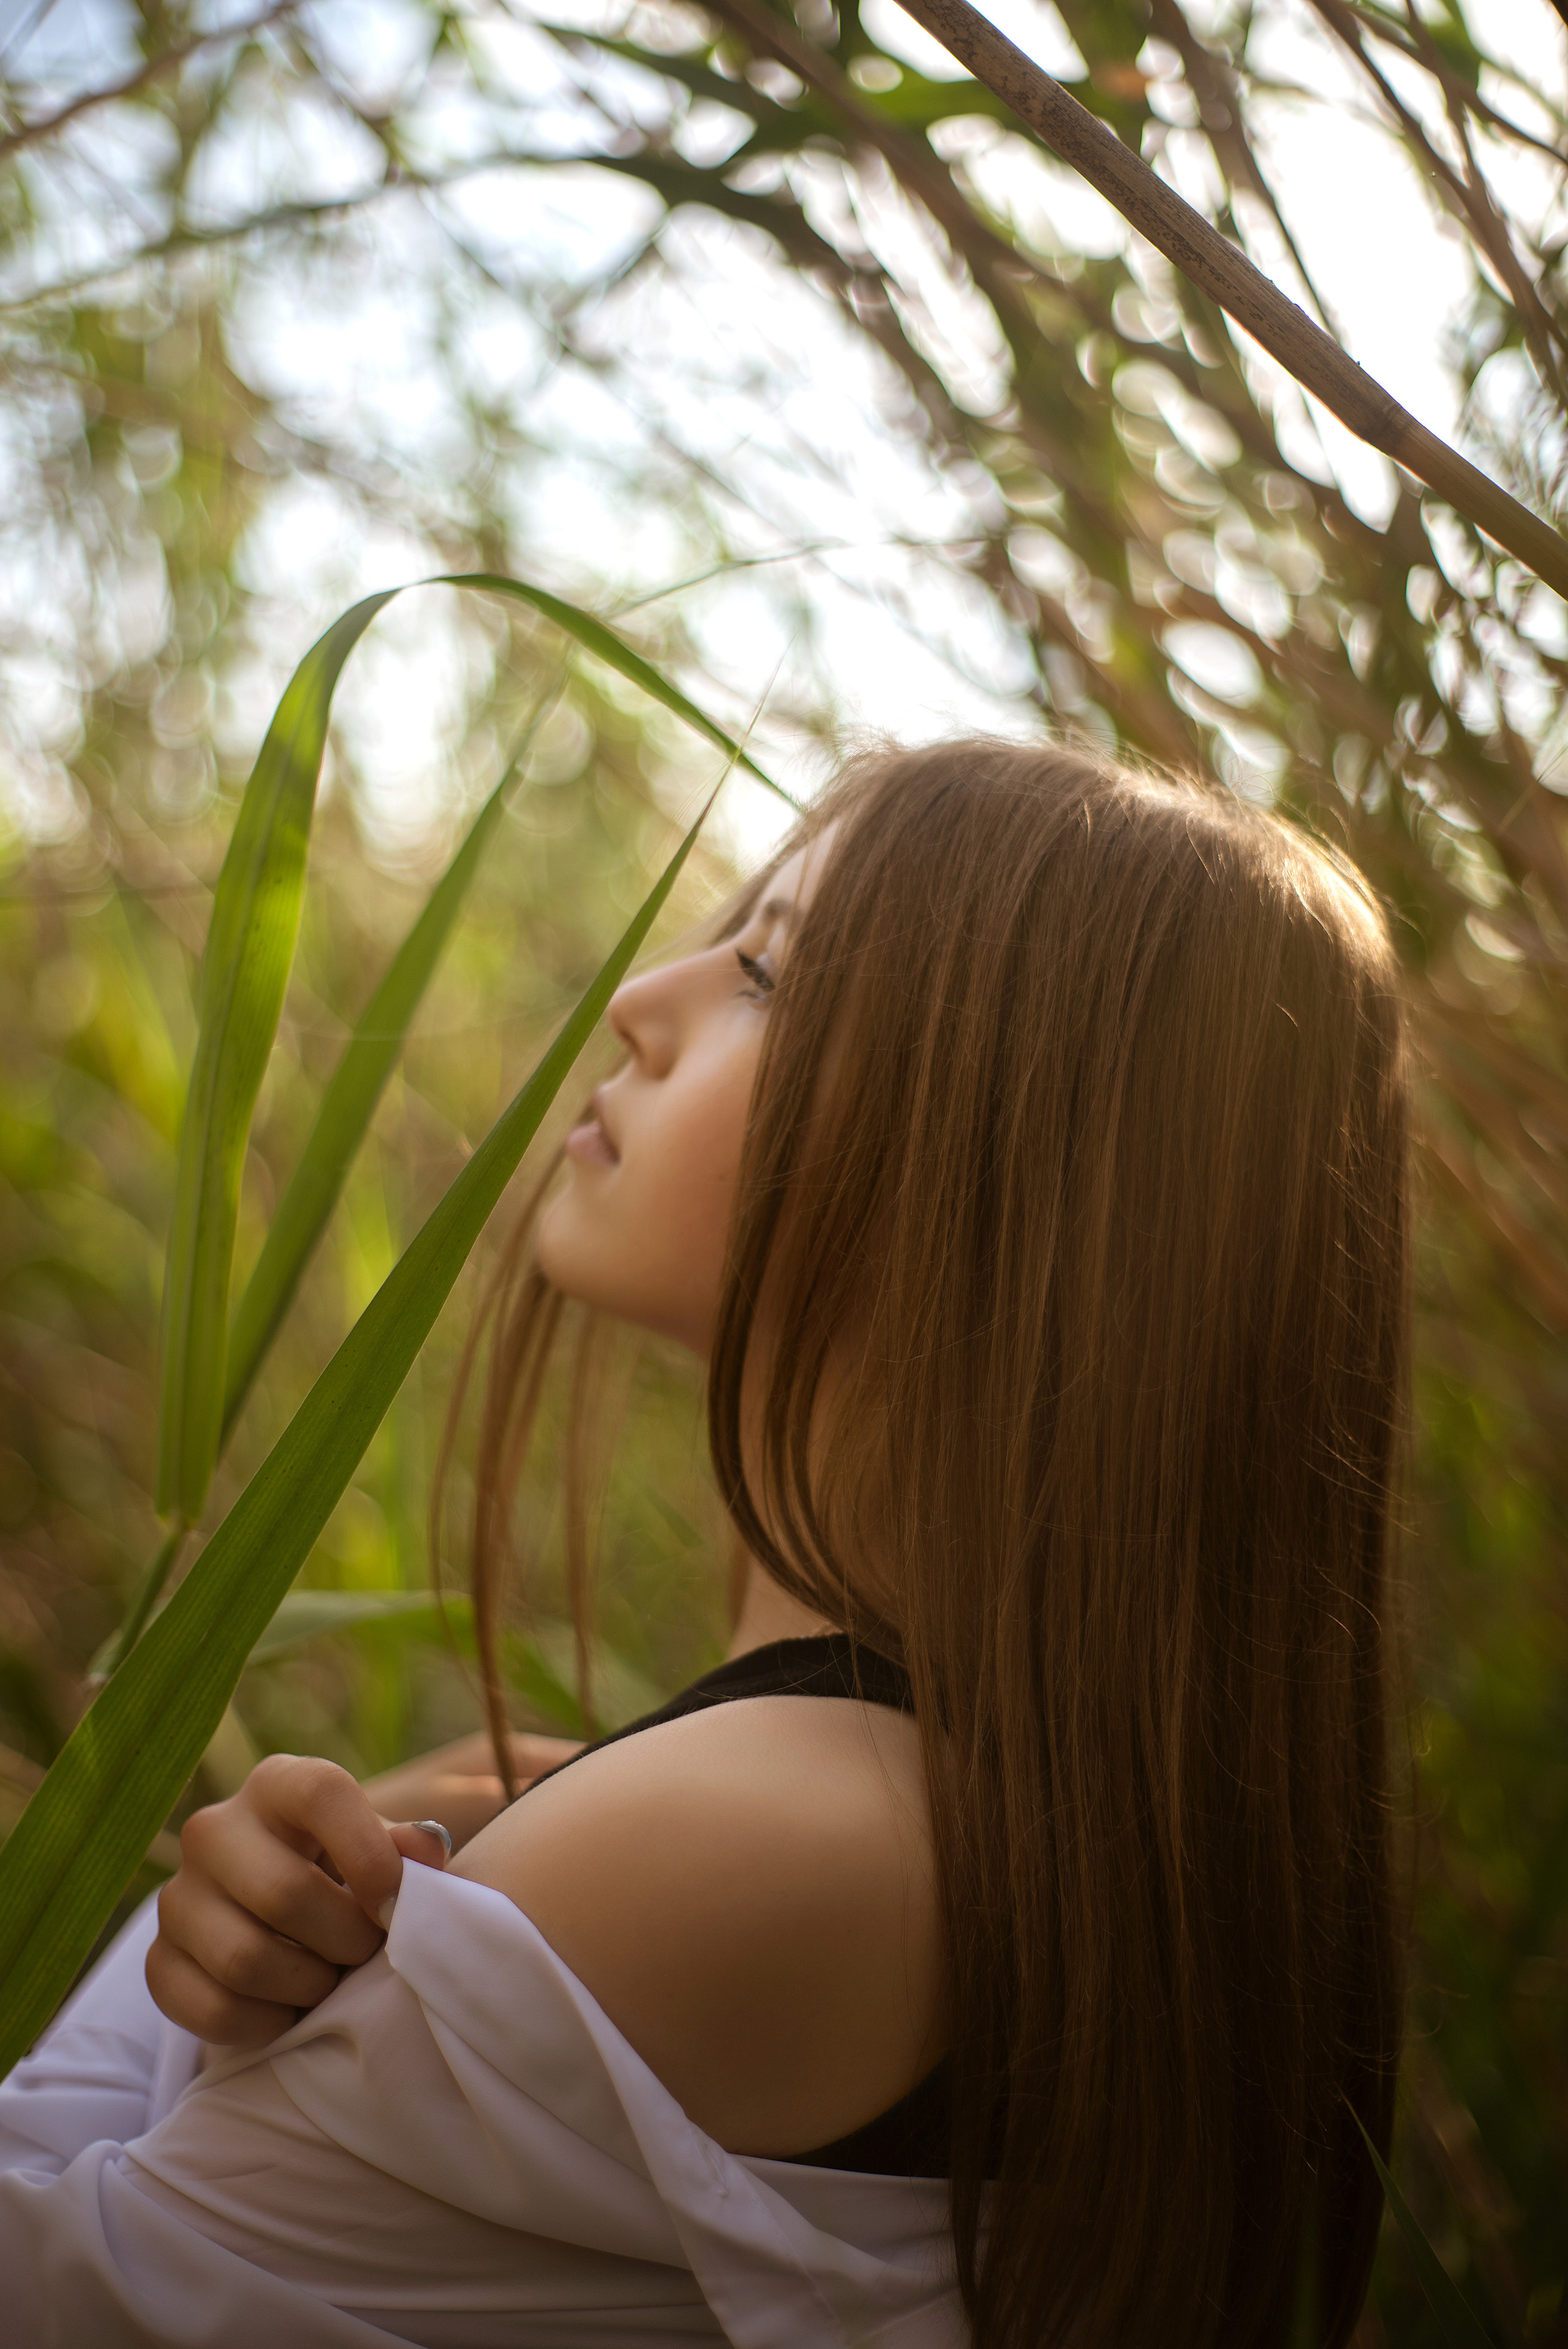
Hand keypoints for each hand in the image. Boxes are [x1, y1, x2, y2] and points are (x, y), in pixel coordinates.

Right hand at [147, 1732, 583, 2047]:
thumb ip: (410, 1849)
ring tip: (331, 1981)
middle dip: (343, 1939)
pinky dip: (263, 2024)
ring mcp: (178, 1896)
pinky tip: (290, 2014)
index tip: (396, 1906)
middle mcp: (216, 1829)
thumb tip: (426, 1851)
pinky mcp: (157, 1960)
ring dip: (306, 1985)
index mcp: (279, 1784)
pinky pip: (208, 2007)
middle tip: (366, 1954)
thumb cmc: (350, 1877)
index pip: (320, 1792)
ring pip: (244, 1958)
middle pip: (283, 1892)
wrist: (281, 1924)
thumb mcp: (383, 1852)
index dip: (367, 1853)